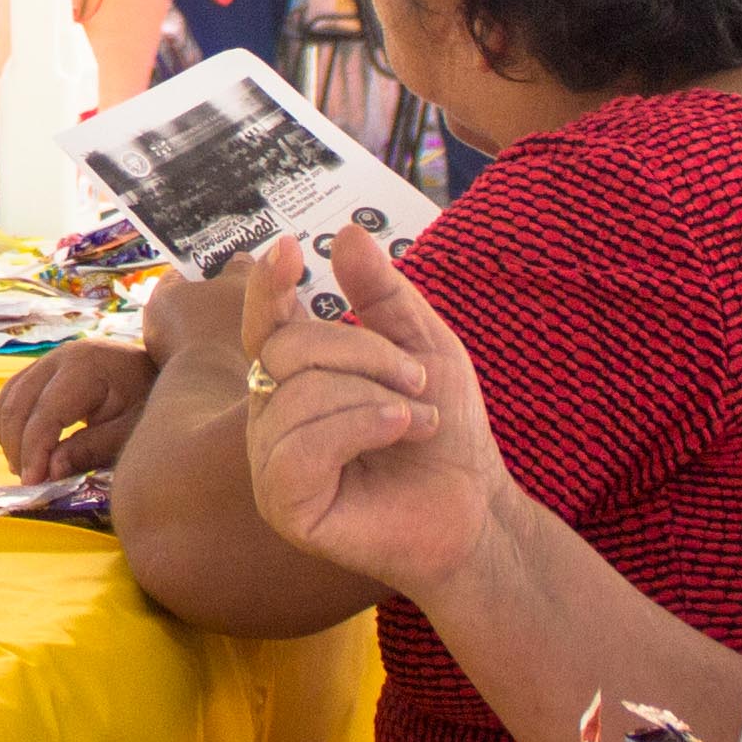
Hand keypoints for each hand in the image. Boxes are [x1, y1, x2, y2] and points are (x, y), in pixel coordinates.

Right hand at [0, 331, 155, 477]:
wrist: (157, 372)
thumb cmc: (149, 402)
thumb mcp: (128, 431)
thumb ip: (91, 450)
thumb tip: (50, 472)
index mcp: (84, 366)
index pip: (46, 412)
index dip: (34, 451)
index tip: (33, 484)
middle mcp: (60, 357)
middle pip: (18, 404)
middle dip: (17, 447)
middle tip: (29, 484)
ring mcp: (49, 360)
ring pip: (8, 400)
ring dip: (9, 438)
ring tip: (27, 471)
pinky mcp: (43, 370)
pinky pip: (13, 396)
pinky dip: (11, 426)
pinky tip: (25, 452)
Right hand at [241, 218, 513, 604]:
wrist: (477, 508)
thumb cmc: (445, 435)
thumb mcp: (424, 346)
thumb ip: (382, 294)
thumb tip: (346, 232)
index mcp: (296, 379)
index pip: (264, 322)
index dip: (268, 285)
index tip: (290, 251)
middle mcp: (271, 417)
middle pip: (287, 349)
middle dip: (363, 353)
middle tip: (417, 381)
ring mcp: (271, 463)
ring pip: (297, 396)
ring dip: (374, 397)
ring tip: (417, 420)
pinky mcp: (283, 505)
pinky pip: (301, 446)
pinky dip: (361, 427)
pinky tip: (399, 432)